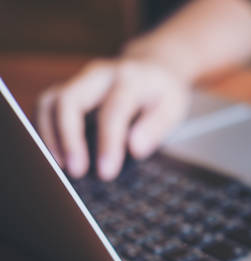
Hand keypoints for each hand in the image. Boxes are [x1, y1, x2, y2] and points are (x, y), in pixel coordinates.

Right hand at [37, 57, 189, 179]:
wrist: (152, 68)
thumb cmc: (163, 93)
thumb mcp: (173, 108)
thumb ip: (155, 128)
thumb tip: (135, 149)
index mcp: (130, 78)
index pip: (114, 110)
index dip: (108, 142)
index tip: (106, 172)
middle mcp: (100, 74)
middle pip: (71, 100)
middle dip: (69, 138)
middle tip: (77, 172)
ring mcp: (80, 79)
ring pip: (51, 101)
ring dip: (51, 135)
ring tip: (61, 166)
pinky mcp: (68, 88)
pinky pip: (47, 106)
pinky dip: (46, 130)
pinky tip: (56, 154)